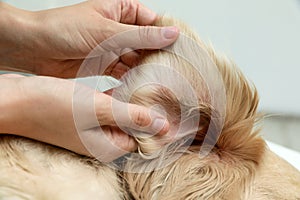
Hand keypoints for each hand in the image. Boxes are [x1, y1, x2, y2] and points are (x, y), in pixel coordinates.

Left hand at [0, 0, 178, 77]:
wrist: (34, 48)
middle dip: (158, 57)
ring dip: (145, 71)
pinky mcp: (105, 64)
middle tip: (173, 72)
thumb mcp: (107, 31)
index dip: (167, 36)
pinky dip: (131, 80)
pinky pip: (124, 72)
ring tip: (160, 83)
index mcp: (121, 11)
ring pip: (137, 60)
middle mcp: (119, 29)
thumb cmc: (63, 29)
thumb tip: (171, 34)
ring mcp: (112, 47)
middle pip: (147, 43)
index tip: (181, 51)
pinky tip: (140, 87)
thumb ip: (140, 36)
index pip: (153, 22)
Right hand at [0, 74, 168, 161]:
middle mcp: (103, 141)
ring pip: (124, 116)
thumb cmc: (53, 107)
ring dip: (136, 103)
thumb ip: (132, 117)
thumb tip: (162, 126)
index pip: (144, 140)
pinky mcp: (86, 116)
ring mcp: (94, 129)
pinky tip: (130, 85)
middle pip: (135, 128)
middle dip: (151, 113)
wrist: (18, 100)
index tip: (178, 112)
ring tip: (155, 87)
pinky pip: (110, 108)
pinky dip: (120, 98)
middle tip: (169, 95)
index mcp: (108, 146)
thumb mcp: (99, 110)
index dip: (161, 127)